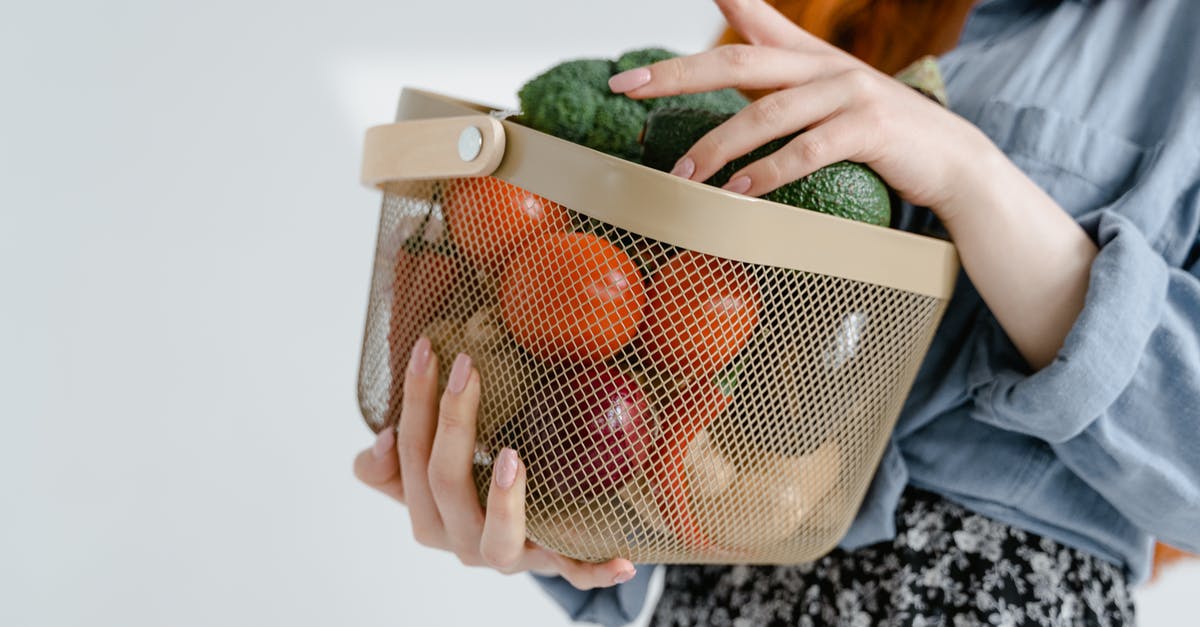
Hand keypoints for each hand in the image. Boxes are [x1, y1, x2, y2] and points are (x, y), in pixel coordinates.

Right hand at [353, 337, 637, 588]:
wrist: (520, 537)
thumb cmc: (470, 491)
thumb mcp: (424, 473)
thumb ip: (388, 463)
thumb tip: (382, 437)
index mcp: (425, 513)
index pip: (408, 455)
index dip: (415, 404)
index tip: (429, 350)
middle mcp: (459, 539)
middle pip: (444, 483)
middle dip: (453, 422)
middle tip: (469, 368)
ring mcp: (506, 556)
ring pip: (497, 539)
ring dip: (503, 500)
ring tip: (511, 457)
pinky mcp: (551, 564)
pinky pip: (575, 574)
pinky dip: (596, 571)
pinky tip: (624, 560)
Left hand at [608, 0, 994, 221]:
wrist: (952, 160)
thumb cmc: (879, 134)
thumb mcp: (829, 97)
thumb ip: (782, 85)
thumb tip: (735, 88)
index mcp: (810, 55)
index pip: (755, 17)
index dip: (721, 0)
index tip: (675, 7)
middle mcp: (825, 64)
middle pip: (738, 62)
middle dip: (676, 73)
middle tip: (628, 86)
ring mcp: (849, 93)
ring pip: (767, 113)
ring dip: (718, 145)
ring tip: (683, 172)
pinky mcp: (869, 129)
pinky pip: (806, 151)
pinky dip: (767, 173)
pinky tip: (738, 191)